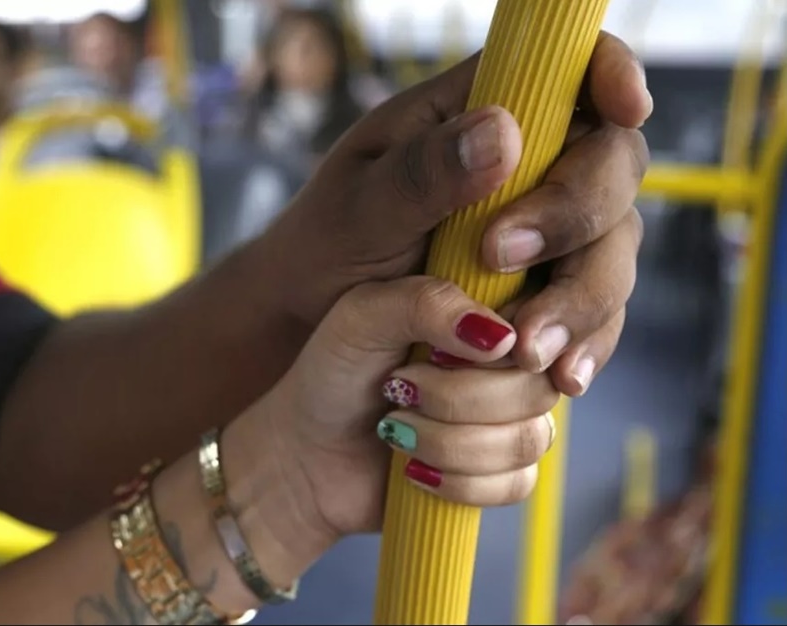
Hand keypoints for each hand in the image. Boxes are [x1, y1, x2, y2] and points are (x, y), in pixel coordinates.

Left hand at [252, 276, 558, 542]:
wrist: (306, 452)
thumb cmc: (332, 373)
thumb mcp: (363, 317)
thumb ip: (427, 303)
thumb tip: (502, 336)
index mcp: (484, 308)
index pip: (544, 315)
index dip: (515, 338)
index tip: (447, 353)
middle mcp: (508, 362)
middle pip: (539, 383)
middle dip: (457, 397)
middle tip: (397, 388)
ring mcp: (510, 418)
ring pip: (531, 437)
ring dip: (451, 442)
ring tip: (396, 428)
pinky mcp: (502, 472)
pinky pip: (518, 483)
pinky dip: (459, 482)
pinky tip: (414, 469)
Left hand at [265, 33, 648, 396]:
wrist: (312, 318)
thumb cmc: (325, 245)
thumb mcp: (359, 206)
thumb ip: (424, 172)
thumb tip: (504, 133)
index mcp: (476, 115)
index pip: (569, 71)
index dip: (611, 75)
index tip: (625, 108)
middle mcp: (527, 168)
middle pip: (611, 166)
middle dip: (577, 216)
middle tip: (500, 258)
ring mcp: (545, 233)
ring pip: (612, 248)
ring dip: (583, 297)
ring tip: (528, 349)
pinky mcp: (547, 292)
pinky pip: (595, 313)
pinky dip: (584, 342)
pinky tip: (559, 375)